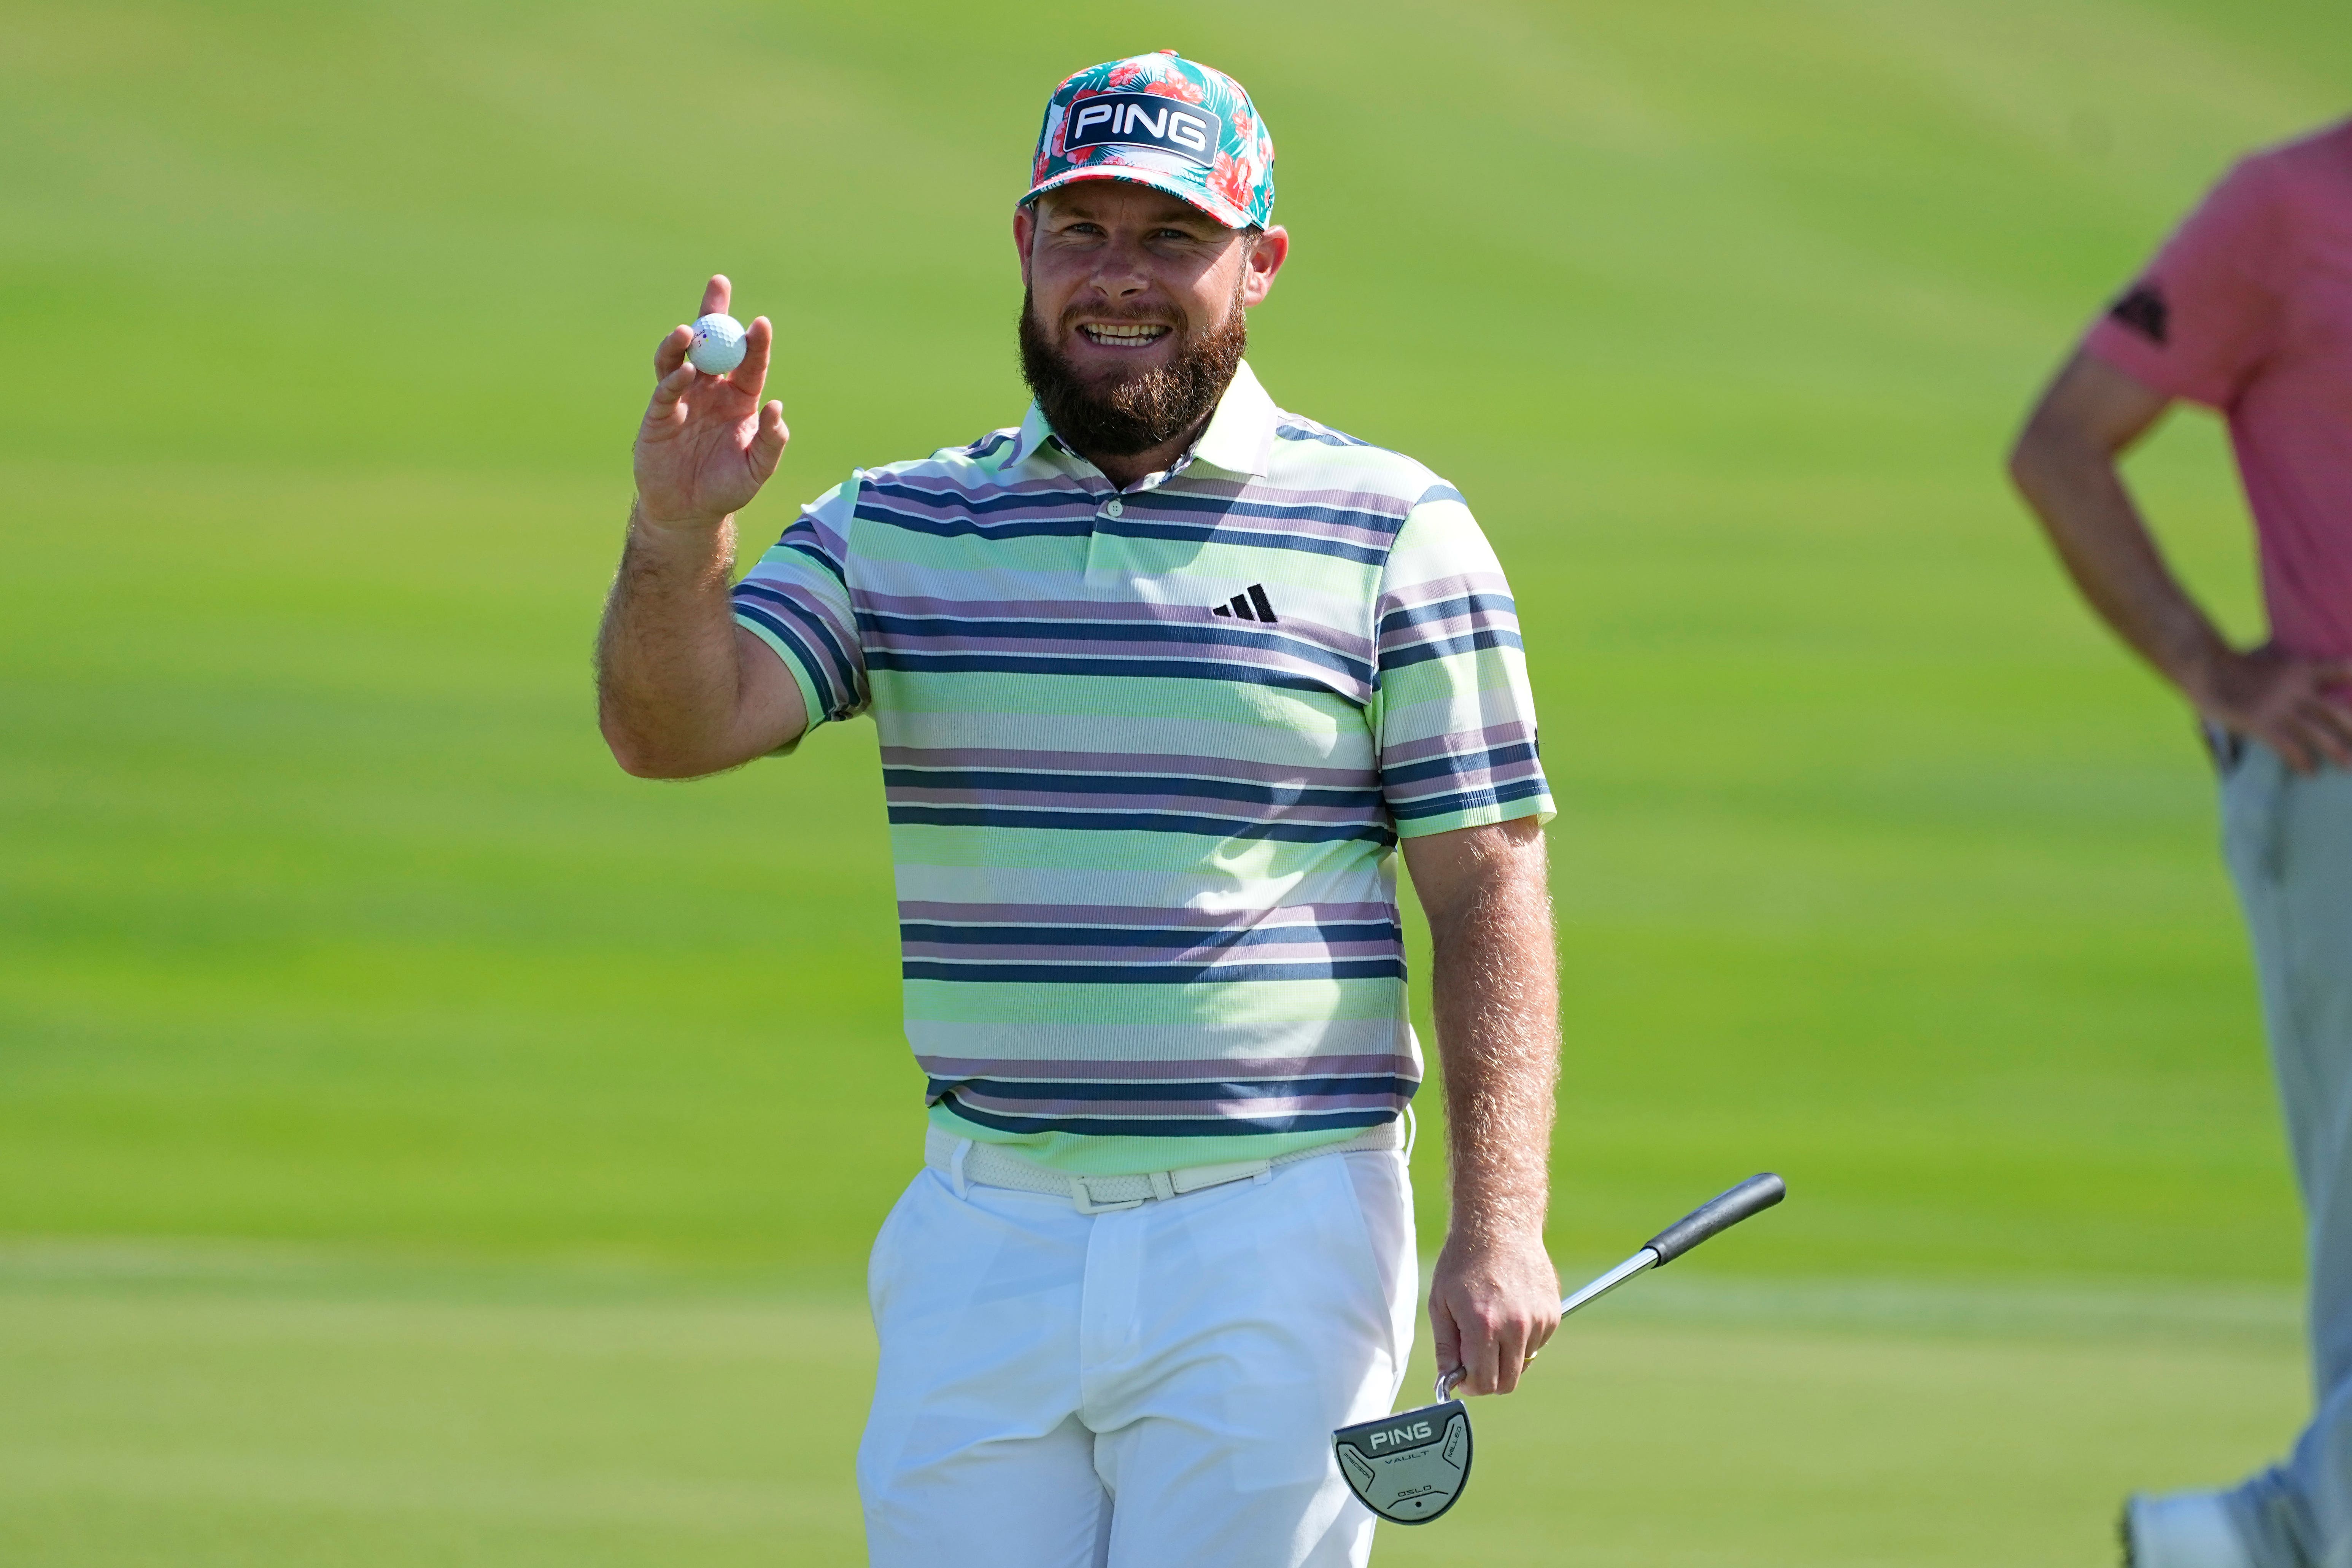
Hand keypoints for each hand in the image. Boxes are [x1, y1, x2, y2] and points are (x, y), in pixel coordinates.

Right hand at [634, 275, 788, 526]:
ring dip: (684, 342)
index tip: (760, 323)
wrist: (690, 512)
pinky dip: (673, 378)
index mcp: (740, 399)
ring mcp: (683, 399)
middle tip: (718, 283)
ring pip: (681, 359)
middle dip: (714, 313)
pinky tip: (684, 372)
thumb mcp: (758, 469)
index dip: (755, 342)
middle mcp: (711, 391)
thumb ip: (771, 441)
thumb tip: (777, 408)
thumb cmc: (728, 488)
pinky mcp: (660, 414)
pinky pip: (665, 389)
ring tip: (691, 330)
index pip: (750, 363)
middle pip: (713, 345)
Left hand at [1429, 1228, 1559, 1396]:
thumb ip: (1446, 1346)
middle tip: (1476, 1357)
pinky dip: (1523, 1337)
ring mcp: (1538, 1320)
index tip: (1464, 1375)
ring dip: (1506, 1354)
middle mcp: (1515, 1326)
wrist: (1498, 1226)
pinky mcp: (1553, 1313)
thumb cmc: (1463, 1262)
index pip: (1485, 1383)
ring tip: (1492, 1320)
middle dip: (1489, 1377)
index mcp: (1483, 1326)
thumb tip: (1448, 1381)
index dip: (1471, 1385)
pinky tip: (1510, 1309)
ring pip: (1523, 1362)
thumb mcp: (1440, 1303)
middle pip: (1508, 1381)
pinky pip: (1537, 1343)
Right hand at [2190, 645, 2351, 774]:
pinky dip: (2301, 761)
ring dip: (2336, 750)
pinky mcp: (2262, 724)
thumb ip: (2287, 676)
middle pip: (2335, 711)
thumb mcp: (2269, 661)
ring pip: (2318, 732)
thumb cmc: (2233, 665)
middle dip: (2351, 728)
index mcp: (2300, 670)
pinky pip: (2289, 746)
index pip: (2338, 670)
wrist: (2206, 666)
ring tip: (2348, 765)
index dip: (2351, 676)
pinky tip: (2310, 772)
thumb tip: (2297, 683)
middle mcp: (2296, 689)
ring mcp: (2280, 708)